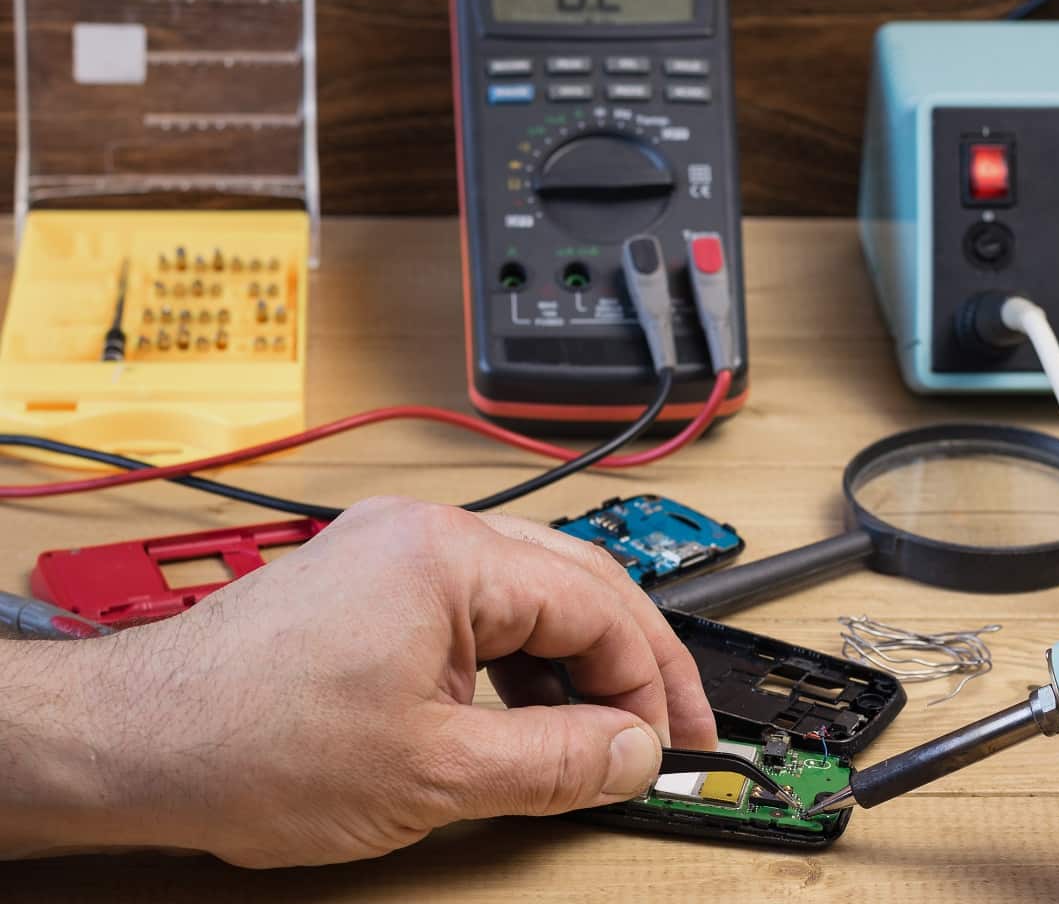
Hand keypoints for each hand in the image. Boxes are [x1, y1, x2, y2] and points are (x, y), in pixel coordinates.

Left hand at [0, 497, 716, 866]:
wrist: (135, 742)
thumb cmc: (250, 742)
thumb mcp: (433, 774)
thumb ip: (557, 762)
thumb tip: (633, 753)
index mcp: (452, 557)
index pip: (598, 607)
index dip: (647, 682)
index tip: (668, 743)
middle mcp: (429, 534)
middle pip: (578, 584)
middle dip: (633, 661)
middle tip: (672, 728)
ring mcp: (398, 553)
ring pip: (533, 594)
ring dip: (577, 663)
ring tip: (601, 733)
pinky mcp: (375, 583)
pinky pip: (481, 608)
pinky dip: (520, 661)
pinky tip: (529, 714)